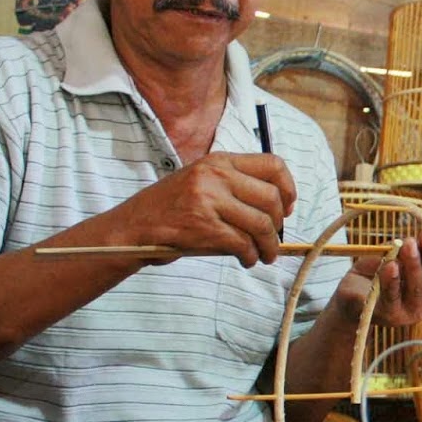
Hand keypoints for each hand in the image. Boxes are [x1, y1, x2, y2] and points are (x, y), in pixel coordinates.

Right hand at [114, 152, 294, 266]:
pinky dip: (250, 256)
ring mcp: (209, 200)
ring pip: (261, 224)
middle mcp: (216, 176)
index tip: (288, 207)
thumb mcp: (201, 181)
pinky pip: (243, 243)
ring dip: (269, 246)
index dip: (289, 188)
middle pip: (272, 198)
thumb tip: (279, 207)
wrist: (133, 229)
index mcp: (219, 161)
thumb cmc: (170, 209)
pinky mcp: (204, 226)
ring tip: (264, 256)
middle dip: (279, 224)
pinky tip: (246, 260)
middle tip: (273, 240)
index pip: (273, 165)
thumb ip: (235, 186)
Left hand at [334, 232, 421, 327]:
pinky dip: (392, 280)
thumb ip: (412, 247)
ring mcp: (411, 311)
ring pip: (418, 287)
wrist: (354, 295)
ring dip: (414, 264)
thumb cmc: (381, 271)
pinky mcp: (389, 315)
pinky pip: (392, 296)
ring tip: (407, 244)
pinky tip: (391, 265)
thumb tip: (420, 236)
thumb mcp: (399, 254)